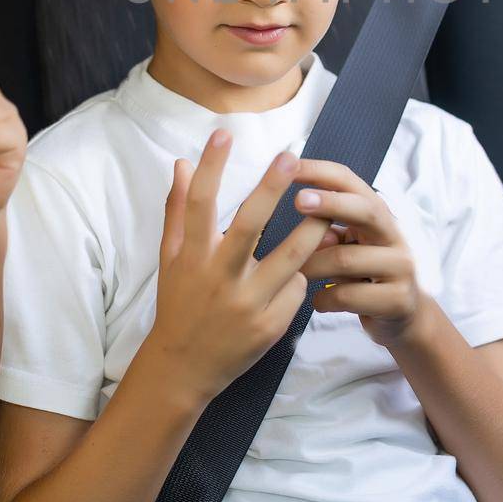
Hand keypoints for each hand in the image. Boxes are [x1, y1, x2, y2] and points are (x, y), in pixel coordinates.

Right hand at [141, 131, 332, 402]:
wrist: (183, 369)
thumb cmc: (178, 304)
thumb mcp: (171, 258)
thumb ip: (177, 209)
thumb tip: (179, 162)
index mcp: (192, 257)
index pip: (199, 204)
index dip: (210, 167)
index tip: (224, 133)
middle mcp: (218, 278)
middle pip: (248, 226)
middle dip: (270, 188)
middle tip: (291, 155)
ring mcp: (246, 304)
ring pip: (290, 260)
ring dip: (313, 231)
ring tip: (331, 208)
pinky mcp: (269, 326)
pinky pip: (296, 290)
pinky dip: (301, 276)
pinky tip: (304, 271)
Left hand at [293, 160, 423, 346]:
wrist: (404, 317)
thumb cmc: (366, 276)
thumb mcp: (349, 248)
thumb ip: (330, 234)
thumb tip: (309, 228)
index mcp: (377, 215)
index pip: (351, 182)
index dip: (320, 171)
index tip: (289, 164)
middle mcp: (394, 235)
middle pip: (365, 210)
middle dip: (330, 202)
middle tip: (298, 201)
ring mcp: (401, 268)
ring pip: (345, 259)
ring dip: (312, 266)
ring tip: (294, 274)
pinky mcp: (398, 300)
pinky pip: (348, 296)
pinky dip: (324, 298)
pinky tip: (319, 300)